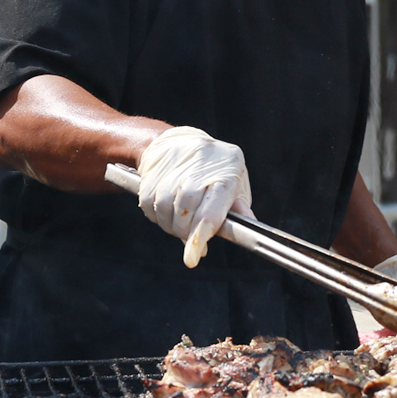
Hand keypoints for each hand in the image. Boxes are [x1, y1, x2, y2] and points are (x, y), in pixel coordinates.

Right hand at [136, 126, 251, 268]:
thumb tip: (247, 232)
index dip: (203, 232)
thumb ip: (237, 208)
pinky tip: (166, 214)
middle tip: (191, 241)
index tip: (194, 255)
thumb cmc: (214, 169)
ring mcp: (174, 164)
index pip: (213, 205)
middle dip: (186, 231)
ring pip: (165, 207)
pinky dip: (157, 217)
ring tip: (179, 225)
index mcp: (227, 167)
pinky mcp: (152, 170)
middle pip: (187, 207)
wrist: (178, 142)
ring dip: (170, 225)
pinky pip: (149, 203)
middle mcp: (200, 162)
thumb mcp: (234, 184)